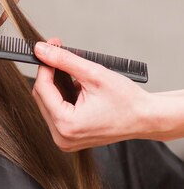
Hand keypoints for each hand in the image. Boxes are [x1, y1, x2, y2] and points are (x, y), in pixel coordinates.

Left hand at [31, 39, 152, 150]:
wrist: (147, 118)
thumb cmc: (128, 101)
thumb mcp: (94, 74)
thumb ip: (64, 60)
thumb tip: (41, 50)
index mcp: (67, 124)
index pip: (42, 89)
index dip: (45, 66)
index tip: (48, 49)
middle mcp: (62, 137)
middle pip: (42, 96)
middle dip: (49, 74)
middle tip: (58, 54)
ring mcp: (65, 139)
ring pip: (47, 103)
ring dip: (56, 85)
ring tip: (74, 74)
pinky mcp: (69, 137)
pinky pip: (56, 111)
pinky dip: (62, 97)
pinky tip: (76, 89)